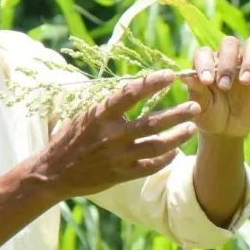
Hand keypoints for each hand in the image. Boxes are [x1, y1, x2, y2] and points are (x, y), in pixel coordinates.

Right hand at [32, 70, 200, 198]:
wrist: (54, 173)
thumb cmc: (70, 138)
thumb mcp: (84, 114)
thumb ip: (109, 104)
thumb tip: (134, 87)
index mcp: (100, 115)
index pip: (130, 94)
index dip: (152, 83)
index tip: (171, 75)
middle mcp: (111, 135)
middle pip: (152, 122)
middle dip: (176, 113)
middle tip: (195, 105)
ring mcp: (118, 157)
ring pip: (156, 145)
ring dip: (177, 136)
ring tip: (192, 127)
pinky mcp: (121, 175)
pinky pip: (150, 166)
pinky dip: (165, 158)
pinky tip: (176, 151)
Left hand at [185, 36, 249, 138]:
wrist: (226, 131)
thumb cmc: (208, 116)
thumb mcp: (200, 107)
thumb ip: (196, 91)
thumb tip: (183, 77)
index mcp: (206, 64)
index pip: (205, 52)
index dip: (205, 63)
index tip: (206, 81)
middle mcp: (226, 59)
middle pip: (229, 44)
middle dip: (227, 63)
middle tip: (225, 86)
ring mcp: (246, 64)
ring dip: (249, 59)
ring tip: (245, 81)